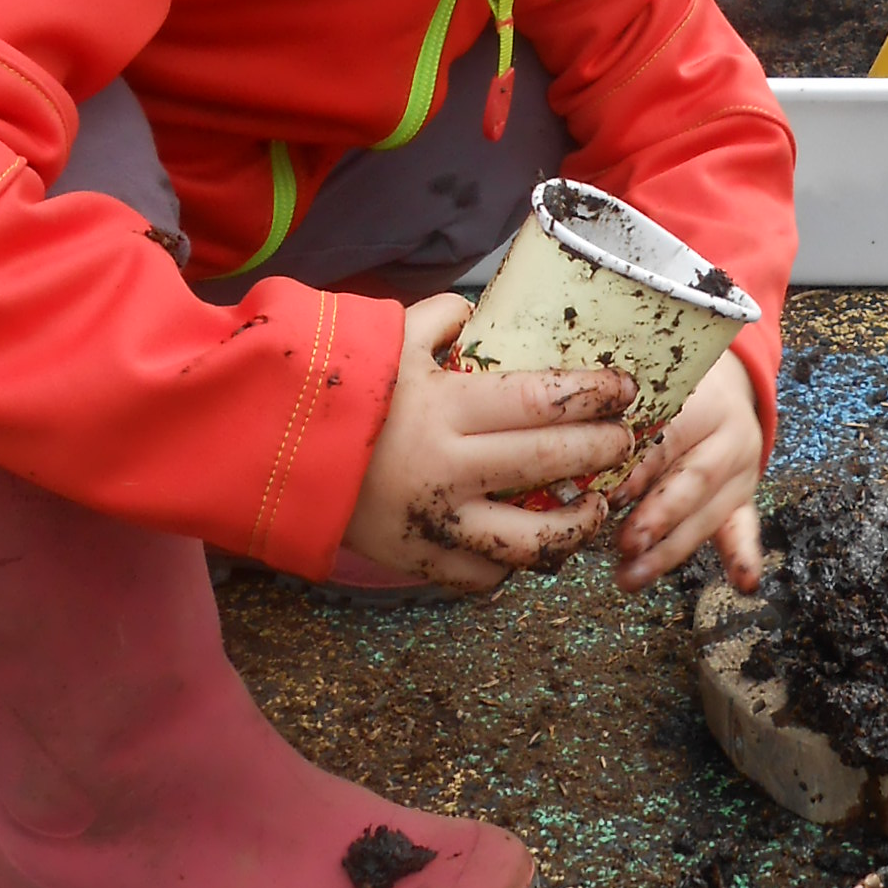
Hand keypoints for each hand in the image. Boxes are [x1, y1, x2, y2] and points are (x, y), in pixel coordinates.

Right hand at [340, 296, 635, 592]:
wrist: (262, 448)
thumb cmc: (332, 384)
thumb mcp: (386, 337)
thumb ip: (438, 320)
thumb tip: (472, 310)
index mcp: (447, 407)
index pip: (545, 400)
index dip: (595, 395)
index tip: (626, 391)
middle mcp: (449, 468)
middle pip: (551, 464)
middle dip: (602, 451)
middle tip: (624, 441)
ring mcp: (435, 521)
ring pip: (529, 542)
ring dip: (574, 526)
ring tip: (593, 509)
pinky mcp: (414, 557)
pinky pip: (479, 576)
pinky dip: (509, 567)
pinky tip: (527, 549)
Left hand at [609, 349, 764, 594]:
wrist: (721, 379)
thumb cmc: (664, 382)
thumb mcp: (642, 382)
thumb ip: (613, 408)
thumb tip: (563, 440)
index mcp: (702, 396)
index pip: (671, 434)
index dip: (641, 466)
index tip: (608, 495)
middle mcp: (729, 433)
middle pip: (695, 478)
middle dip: (659, 516)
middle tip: (626, 544)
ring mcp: (741, 468)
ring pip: (710, 512)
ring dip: (672, 549)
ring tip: (633, 576)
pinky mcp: (744, 494)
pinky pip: (744, 526)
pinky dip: (743, 556)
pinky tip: (744, 583)